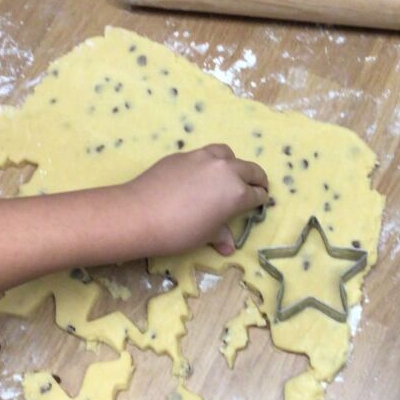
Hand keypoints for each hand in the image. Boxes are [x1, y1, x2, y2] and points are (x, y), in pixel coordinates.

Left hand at [125, 143, 267, 256]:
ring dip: (233, 164)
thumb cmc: (179, 231)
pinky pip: (204, 155)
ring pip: (227, 154)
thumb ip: (221, 234)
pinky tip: (197, 176)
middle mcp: (226, 170)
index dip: (259, 200)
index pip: (257, 194)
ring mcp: (204, 157)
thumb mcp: (205, 236)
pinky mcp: (184, 154)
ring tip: (227, 175)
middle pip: (250, 169)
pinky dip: (208, 164)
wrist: (140, 213)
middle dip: (255, 179)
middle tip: (255, 187)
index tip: (258, 203)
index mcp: (238, 192)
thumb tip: (228, 245)